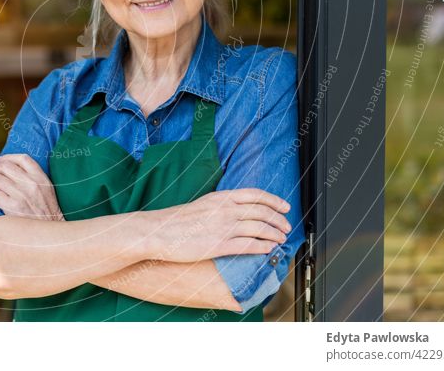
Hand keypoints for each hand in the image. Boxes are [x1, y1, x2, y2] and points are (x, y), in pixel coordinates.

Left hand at [0, 154, 63, 221]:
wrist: (49, 235)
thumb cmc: (46, 214)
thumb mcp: (47, 191)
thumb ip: (34, 179)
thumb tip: (10, 169)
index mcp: (41, 178)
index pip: (22, 159)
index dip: (7, 157)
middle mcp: (32, 184)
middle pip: (5, 167)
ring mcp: (22, 195)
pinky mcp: (13, 207)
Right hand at [147, 188, 291, 261]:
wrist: (157, 232)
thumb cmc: (175, 221)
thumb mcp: (201, 205)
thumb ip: (219, 206)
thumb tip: (235, 211)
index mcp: (220, 197)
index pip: (255, 195)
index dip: (274, 200)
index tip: (284, 206)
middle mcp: (225, 209)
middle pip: (262, 211)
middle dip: (279, 219)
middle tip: (286, 226)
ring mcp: (223, 226)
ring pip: (259, 228)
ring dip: (275, 234)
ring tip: (281, 239)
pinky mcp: (219, 245)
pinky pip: (248, 245)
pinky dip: (263, 247)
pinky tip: (269, 250)